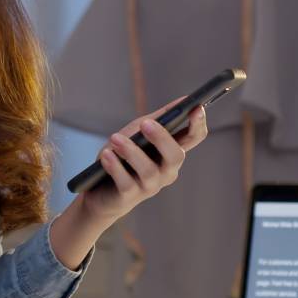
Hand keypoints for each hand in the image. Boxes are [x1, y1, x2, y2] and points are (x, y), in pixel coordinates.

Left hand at [75, 98, 209, 225]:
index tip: (196, 108)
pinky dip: (115, 167)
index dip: (198, 124)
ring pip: (149, 170)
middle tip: (144, 124)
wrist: (98, 188)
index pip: (194, 137)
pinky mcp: (130, 197)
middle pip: (176, 156)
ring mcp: (150, 186)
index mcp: (172, 151)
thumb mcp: (139, 131)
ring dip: (131, 152)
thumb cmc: (123, 156)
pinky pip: (126, 182)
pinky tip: (106, 155)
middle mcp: (167, 170)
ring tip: (115, 138)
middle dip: (161, 138)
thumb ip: (160, 118)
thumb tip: (184, 100)